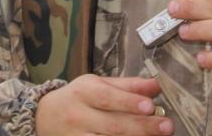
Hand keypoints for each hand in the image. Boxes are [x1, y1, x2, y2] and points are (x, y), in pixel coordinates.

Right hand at [35, 75, 172, 134]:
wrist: (44, 118)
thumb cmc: (78, 98)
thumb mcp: (97, 84)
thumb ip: (127, 86)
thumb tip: (156, 85)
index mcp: (83, 92)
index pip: (107, 97)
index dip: (128, 102)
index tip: (150, 106)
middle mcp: (78, 116)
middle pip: (112, 125)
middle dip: (141, 127)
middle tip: (167, 126)